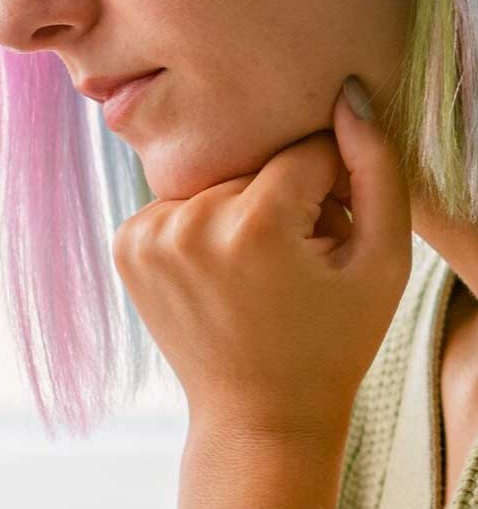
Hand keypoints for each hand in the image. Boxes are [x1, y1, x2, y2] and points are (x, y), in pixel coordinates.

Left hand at [113, 81, 410, 508]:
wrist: (256, 413)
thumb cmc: (331, 342)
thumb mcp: (383, 262)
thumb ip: (377, 170)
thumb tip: (347, 95)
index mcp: (252, 226)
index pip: (306, 152)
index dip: (331, 189)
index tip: (330, 233)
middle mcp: (187, 224)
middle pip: (254, 166)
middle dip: (282, 199)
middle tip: (294, 260)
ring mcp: (146, 236)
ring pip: (215, 182)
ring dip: (239, 209)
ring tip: (256, 269)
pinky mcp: (125, 245)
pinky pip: (179, 204)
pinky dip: (201, 224)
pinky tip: (218, 269)